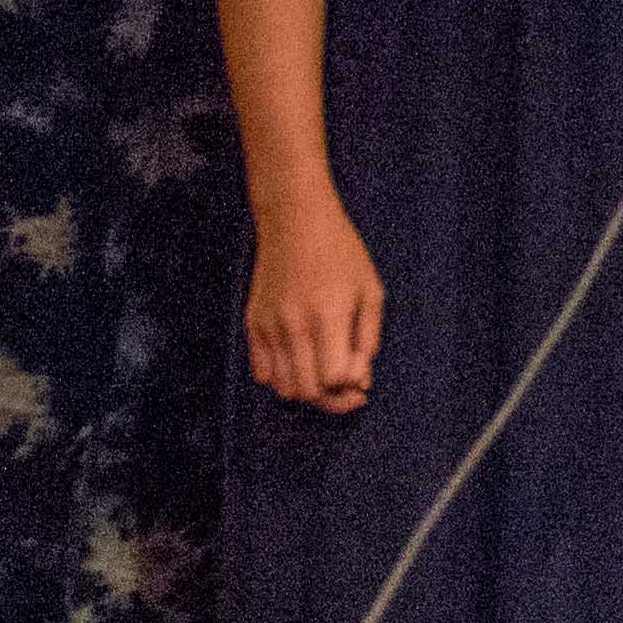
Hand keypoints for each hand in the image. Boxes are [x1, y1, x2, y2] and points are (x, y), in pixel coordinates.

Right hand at [243, 192, 381, 413]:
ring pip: (282, 387)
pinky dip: (282, 378)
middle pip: (307, 390)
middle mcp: (293, 324)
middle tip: (346, 388)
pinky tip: (300, 362)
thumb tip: (358, 382)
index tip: (361, 381)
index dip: (351, 387)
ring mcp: (268, 325)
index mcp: (328, 316)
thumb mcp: (370, 292)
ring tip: (324, 374)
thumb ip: (367, 339)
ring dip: (306, 391)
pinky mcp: (251, 323)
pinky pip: (261, 372)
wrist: (295, 223)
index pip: (334, 378)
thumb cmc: (342, 255)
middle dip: (331, 398)